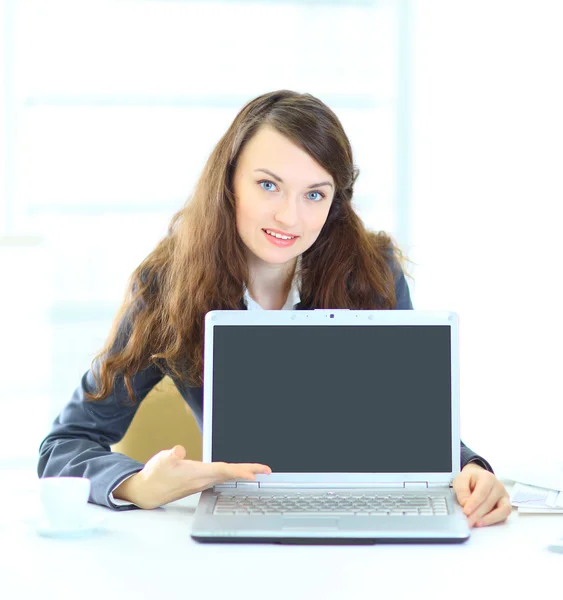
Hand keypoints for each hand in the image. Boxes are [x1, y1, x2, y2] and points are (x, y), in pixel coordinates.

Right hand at [114, 445, 271, 508]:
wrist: (147, 492)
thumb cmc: (155, 475)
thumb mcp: (161, 461)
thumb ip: (171, 455)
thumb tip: (178, 451)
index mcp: (198, 473)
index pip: (224, 471)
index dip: (240, 472)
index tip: (255, 475)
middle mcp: (203, 479)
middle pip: (230, 474)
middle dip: (249, 472)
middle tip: (267, 471)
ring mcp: (202, 482)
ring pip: (227, 476)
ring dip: (242, 473)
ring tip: (258, 470)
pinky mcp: (199, 482)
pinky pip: (221, 477)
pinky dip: (232, 474)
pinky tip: (237, 473)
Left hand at [453, 462, 510, 526]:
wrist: (477, 478)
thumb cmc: (470, 479)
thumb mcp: (461, 480)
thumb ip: (462, 490)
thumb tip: (465, 503)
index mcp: (487, 477)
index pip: (482, 492)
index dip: (474, 503)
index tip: (466, 511)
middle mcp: (498, 487)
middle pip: (490, 502)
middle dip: (478, 513)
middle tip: (468, 521)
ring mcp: (504, 497)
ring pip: (501, 510)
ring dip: (488, 519)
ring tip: (476, 523)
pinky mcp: (506, 506)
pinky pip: (504, 515)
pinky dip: (494, 520)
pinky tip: (483, 522)